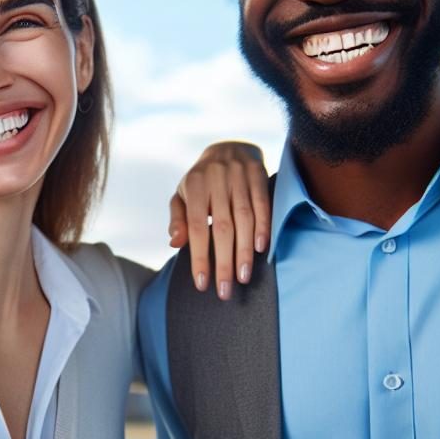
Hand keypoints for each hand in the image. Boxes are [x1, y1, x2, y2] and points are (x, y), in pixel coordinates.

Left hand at [169, 141, 269, 299]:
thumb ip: (178, 219)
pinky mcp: (259, 175)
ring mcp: (240, 176)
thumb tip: (175, 243)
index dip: (200, 256)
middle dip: (224, 262)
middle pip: (222, 227)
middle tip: (225, 290)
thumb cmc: (201, 181)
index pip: (197, 226)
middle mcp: (218, 179)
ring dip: (245, 251)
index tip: (201, 283)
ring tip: (243, 277)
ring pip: (245, 219)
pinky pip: (263, 204)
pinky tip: (262, 250)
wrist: (229, 148)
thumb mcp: (183, 195)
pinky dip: (264, 227)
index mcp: (196, 185)